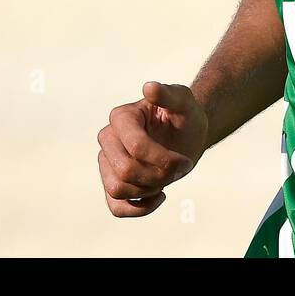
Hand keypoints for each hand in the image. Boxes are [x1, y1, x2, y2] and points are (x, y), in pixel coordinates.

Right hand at [98, 81, 208, 217]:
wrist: (187, 134)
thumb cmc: (186, 115)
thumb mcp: (185, 101)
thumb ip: (169, 94)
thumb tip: (149, 87)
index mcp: (121, 117)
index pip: (136, 147)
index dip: (163, 159)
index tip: (185, 160)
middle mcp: (108, 139)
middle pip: (124, 171)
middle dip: (157, 175)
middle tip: (178, 169)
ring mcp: (107, 162)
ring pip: (117, 189)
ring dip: (150, 190)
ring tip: (167, 177)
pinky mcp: (112, 182)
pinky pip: (116, 206)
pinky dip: (139, 208)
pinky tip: (160, 196)